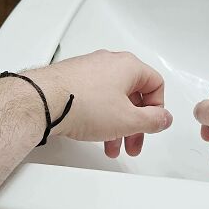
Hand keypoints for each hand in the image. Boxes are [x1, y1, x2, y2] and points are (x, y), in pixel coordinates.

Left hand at [29, 51, 171, 156]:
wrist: (44, 101)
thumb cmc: (83, 103)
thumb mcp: (128, 120)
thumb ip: (152, 120)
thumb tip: (164, 118)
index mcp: (129, 65)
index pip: (155, 84)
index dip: (157, 109)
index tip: (152, 125)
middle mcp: (109, 62)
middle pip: (133, 95)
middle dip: (135, 124)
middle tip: (132, 144)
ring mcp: (89, 69)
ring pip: (112, 99)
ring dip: (116, 125)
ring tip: (111, 146)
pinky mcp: (72, 78)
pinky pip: (94, 98)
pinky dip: (98, 116)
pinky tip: (92, 132)